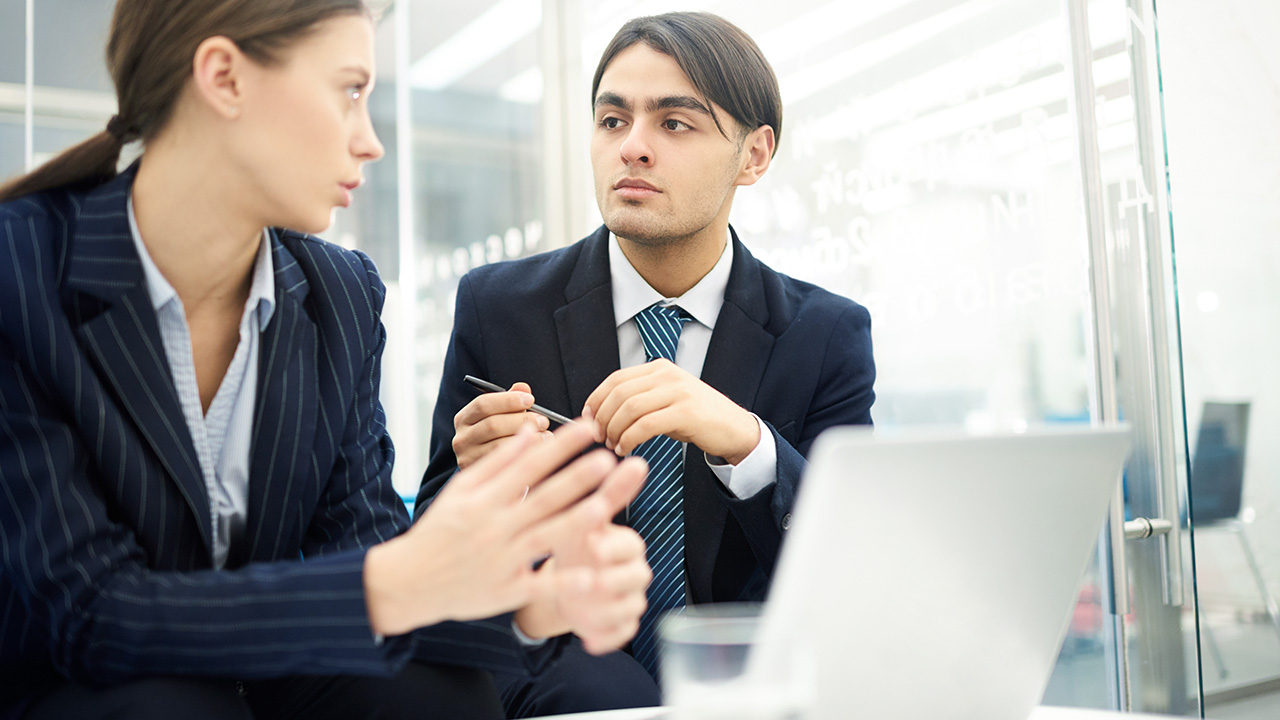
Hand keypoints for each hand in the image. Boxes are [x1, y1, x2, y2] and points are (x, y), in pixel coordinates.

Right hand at [364, 422, 632, 635]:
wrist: (408, 582)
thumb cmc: (439, 531)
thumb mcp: (460, 491)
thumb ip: (497, 462)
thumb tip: (531, 432)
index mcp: (482, 499)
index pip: (527, 465)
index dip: (559, 445)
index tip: (588, 427)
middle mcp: (492, 527)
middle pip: (541, 498)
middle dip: (575, 478)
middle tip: (608, 459)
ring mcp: (500, 561)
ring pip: (544, 538)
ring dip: (576, 521)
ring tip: (606, 505)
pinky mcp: (505, 592)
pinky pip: (537, 587)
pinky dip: (562, 583)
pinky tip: (590, 577)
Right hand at [453, 381, 550, 467]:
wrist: (492, 476)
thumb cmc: (501, 439)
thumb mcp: (504, 418)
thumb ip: (512, 402)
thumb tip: (523, 387)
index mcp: (465, 418)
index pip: (483, 404)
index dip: (508, 400)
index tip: (530, 399)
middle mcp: (461, 438)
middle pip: (492, 424)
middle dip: (522, 420)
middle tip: (544, 420)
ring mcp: (467, 458)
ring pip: (499, 445)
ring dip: (527, 439)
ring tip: (546, 436)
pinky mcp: (480, 476)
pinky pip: (505, 464)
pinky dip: (525, 454)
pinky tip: (539, 451)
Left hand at [514, 458, 650, 652]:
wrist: (573, 579)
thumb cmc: (571, 541)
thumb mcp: (573, 519)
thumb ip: (574, 493)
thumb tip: (557, 451)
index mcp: (619, 539)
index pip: (626, 540)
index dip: (609, 544)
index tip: (590, 544)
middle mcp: (630, 566)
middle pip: (634, 574)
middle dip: (613, 578)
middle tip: (594, 581)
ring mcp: (627, 595)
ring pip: (628, 606)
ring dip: (608, 610)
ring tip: (587, 612)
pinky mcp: (619, 621)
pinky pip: (620, 632)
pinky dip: (606, 637)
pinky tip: (589, 642)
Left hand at [584, 359, 759, 463]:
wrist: (734, 429)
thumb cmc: (696, 419)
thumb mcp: (664, 401)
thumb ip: (638, 400)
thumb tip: (601, 414)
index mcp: (659, 368)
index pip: (616, 379)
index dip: (596, 399)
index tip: (587, 418)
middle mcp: (667, 374)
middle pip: (619, 393)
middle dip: (602, 417)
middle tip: (598, 437)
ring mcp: (678, 391)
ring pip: (630, 408)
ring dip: (615, 430)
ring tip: (613, 445)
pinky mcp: (686, 411)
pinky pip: (646, 424)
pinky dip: (630, 438)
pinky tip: (626, 449)